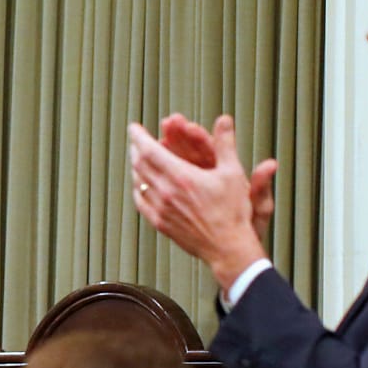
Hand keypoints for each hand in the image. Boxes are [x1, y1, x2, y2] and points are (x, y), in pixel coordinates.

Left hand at [128, 113, 273, 289]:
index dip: (139, 136)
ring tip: (138, 158)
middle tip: (137, 140)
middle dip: (136, 148)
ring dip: (136, 167)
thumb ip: (225, 143)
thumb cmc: (233, 212)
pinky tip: (141, 185)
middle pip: (140, 164)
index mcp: (182, 177)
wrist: (227, 247)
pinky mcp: (159, 223)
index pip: (149, 150)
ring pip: (138, 182)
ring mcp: (160, 209)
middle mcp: (166, 192)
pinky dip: (137, 188)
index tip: (134, 127)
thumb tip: (225, 120)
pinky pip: (140, 202)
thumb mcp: (233, 173)